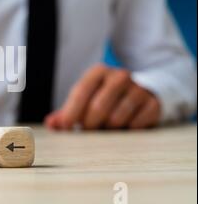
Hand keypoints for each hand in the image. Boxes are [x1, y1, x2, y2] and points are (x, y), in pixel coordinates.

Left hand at [45, 64, 160, 129]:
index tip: (65, 127)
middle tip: (87, 130)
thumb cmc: (105, 99)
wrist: (142, 93)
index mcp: (98, 72)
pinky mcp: (152, 103)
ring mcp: (138, 89)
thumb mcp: (84, 101)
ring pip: (116, 118)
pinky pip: (135, 125)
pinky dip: (126, 130)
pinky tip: (125, 125)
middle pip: (98, 107)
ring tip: (107, 126)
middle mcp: (119, 76)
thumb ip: (65, 113)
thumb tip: (51, 124)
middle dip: (89, 124)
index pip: (81, 91)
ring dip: (108, 129)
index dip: (71, 111)